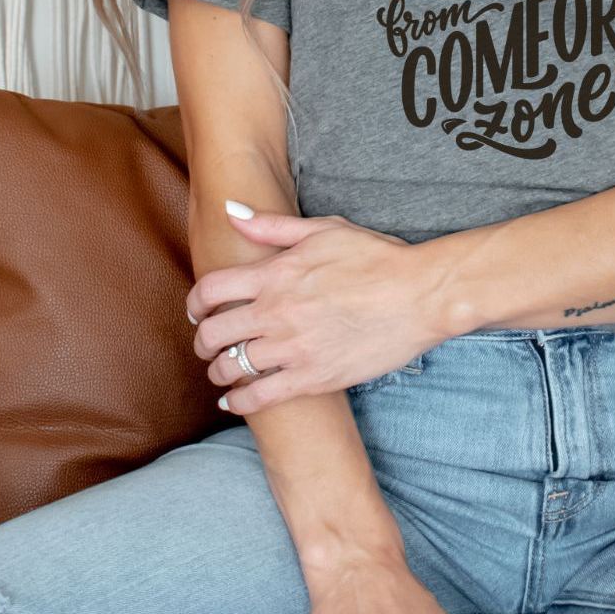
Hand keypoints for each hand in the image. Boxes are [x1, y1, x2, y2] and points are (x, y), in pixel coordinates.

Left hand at [187, 205, 452, 414]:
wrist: (419, 296)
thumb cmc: (377, 258)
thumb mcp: (324, 230)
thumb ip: (272, 225)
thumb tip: (230, 211)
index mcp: (276, 274)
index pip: (210, 291)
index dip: (195, 303)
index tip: (198, 311)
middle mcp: (276, 313)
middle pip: (212, 334)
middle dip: (202, 341)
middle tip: (208, 345)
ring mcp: (293, 348)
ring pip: (231, 368)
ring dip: (219, 371)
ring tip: (223, 371)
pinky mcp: (313, 377)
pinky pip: (259, 399)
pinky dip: (239, 402)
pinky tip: (235, 400)